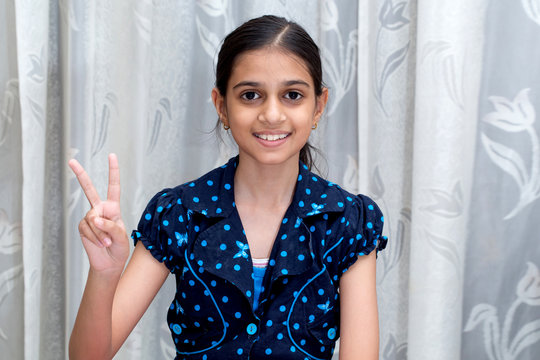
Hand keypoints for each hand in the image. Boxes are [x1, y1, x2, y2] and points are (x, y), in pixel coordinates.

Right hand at [69, 154, 129, 272]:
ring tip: (108, 243)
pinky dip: (95, 237)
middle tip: (71, 160)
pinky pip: (88, 228)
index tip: (112, 155)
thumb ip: (110, 225)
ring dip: (101, 233)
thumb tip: (94, 218)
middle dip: (80, 174)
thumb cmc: (119, 248)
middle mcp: (100, 209)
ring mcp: (90, 217)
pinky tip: (100, 243)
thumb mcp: (121, 236)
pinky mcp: (82, 227)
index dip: (113, 171)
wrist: (109, 263)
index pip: (113, 186)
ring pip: (93, 219)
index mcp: (113, 207)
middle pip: (89, 189)